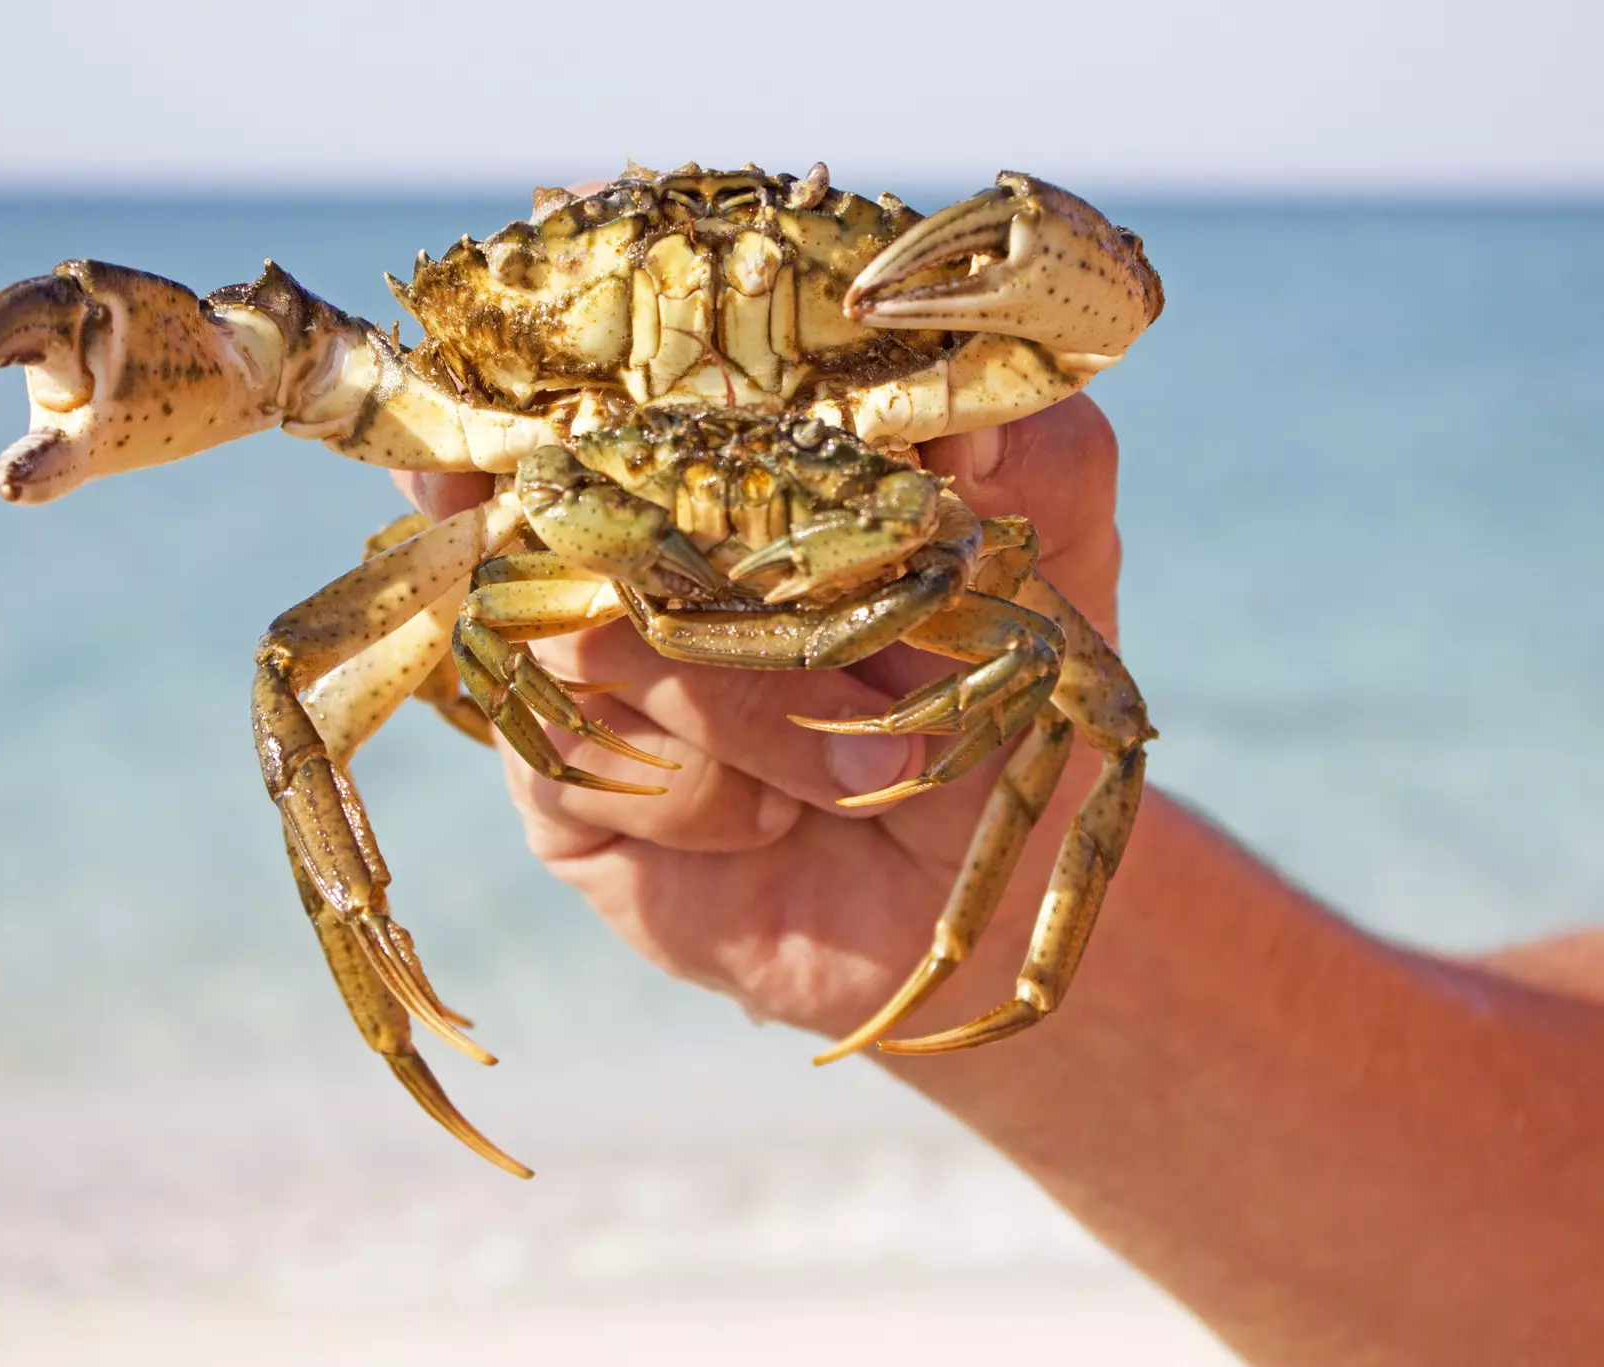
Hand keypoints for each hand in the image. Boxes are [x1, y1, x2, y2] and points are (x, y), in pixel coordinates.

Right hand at [397, 394, 1125, 1042]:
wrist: (968, 886)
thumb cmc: (987, 698)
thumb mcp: (1046, 573)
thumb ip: (1038, 469)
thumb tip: (969, 423)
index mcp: (725, 463)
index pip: (629, 378)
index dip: (624, 383)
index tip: (670, 397)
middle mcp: (627, 548)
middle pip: (596, 507)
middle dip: (748, 583)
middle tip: (887, 647)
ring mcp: (577, 666)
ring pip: (594, 638)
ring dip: (754, 711)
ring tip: (867, 756)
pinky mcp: (557, 790)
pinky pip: (576, 761)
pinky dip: (703, 798)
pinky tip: (770, 826)